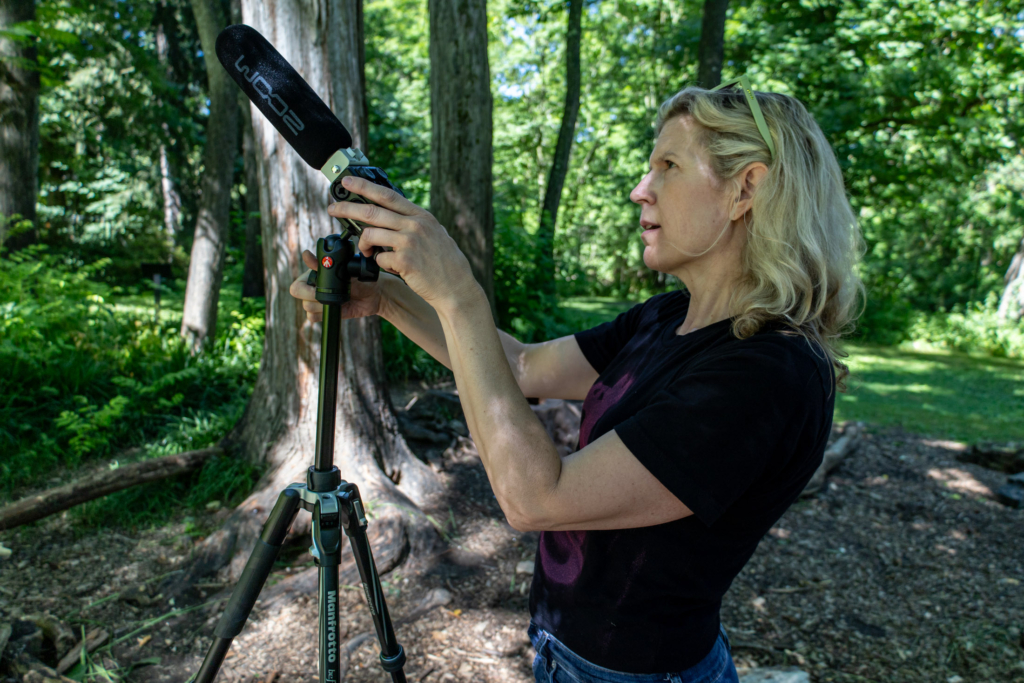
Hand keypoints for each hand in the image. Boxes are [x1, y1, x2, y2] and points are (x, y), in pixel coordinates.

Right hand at [288, 249, 384, 322]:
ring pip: (307, 308)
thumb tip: (305, 255)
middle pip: (299, 297)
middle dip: (313, 297)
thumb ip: (323, 264)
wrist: (373, 294)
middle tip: (330, 295)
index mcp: (313, 276)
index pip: (297, 285)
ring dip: (323, 306)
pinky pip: (313, 318)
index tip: (320, 287)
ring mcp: (318, 302)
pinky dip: (323, 314)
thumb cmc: (359, 278)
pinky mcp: (324, 313)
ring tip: (339, 300)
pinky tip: (336, 308)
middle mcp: (312, 288)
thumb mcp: (343, 269)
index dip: (306, 288)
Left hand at [328, 176, 480, 310]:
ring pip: (370, 235)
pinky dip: (380, 264)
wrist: (457, 289)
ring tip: (366, 252)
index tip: (348, 181)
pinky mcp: (404, 261)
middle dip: (347, 209)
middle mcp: (415, 225)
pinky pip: (378, 259)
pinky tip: (393, 268)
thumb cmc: (445, 265)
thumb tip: (391, 217)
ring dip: (363, 245)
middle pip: (371, 212)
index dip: (365, 187)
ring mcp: (409, 242)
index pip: (387, 195)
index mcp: (421, 216)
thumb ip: (414, 224)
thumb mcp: (434, 234)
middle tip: (332, 209)